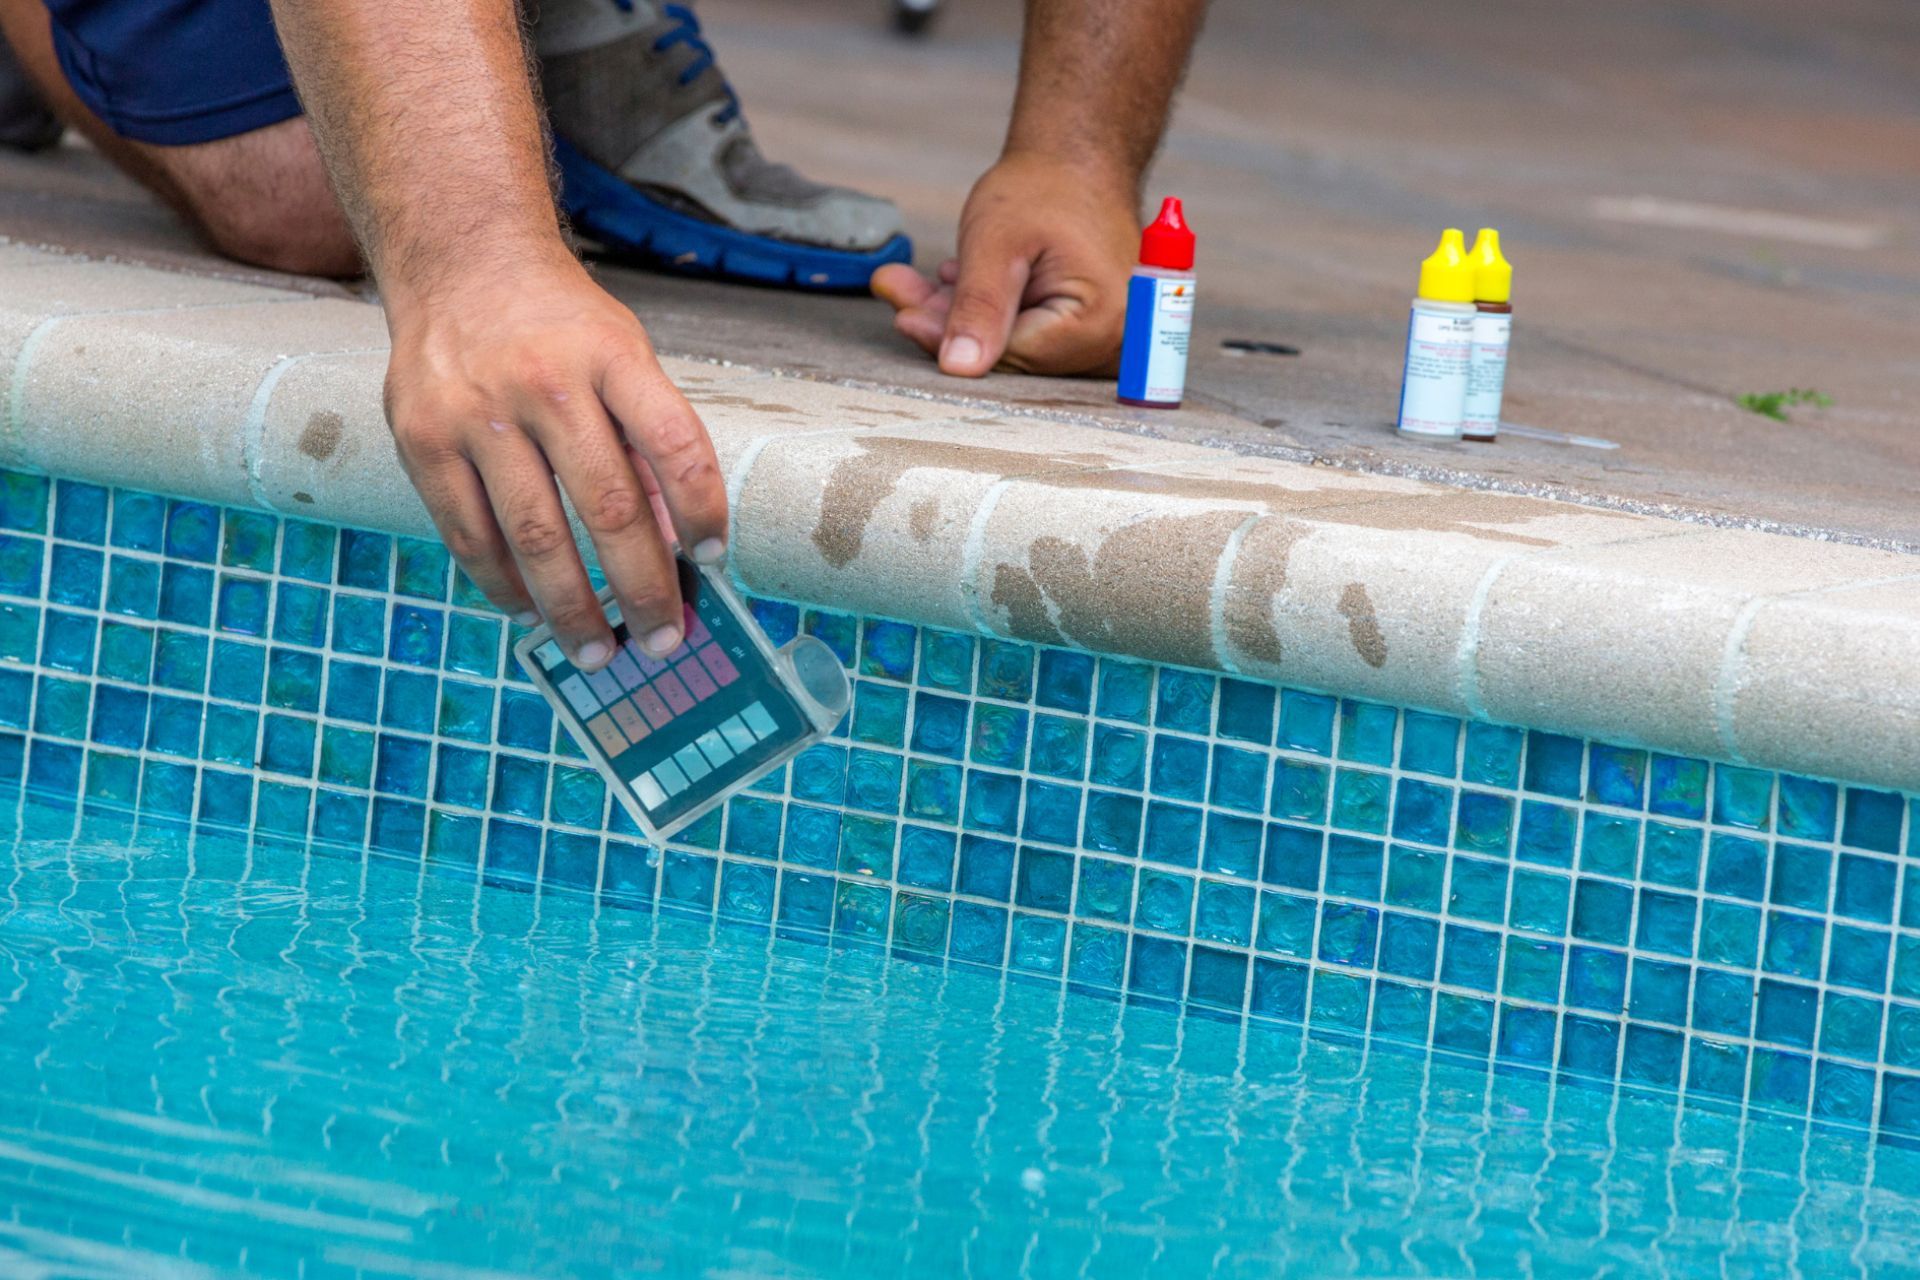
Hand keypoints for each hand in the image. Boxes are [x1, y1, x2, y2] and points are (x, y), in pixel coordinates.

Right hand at [383, 254, 726, 668]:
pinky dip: (503, 584)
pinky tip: (529, 609)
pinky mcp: (422, 438)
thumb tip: (672, 544)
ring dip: (572, 608)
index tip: (714, 558)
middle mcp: (545, 382)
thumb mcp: (623, 352)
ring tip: (598, 651)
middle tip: (664, 640)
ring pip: (535, 536)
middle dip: (642, 588)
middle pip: (609, 507)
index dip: (701, 509)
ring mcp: (477, 412)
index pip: (674, 443)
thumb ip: (646, 437)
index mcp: (611, 356)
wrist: (460, 262)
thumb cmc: (560, 324)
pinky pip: (469, 534)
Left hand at [872, 152, 1138, 377]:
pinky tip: (956, 280)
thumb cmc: (1045, 187)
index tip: (905, 318)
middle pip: (1012, 353)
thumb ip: (978, 307)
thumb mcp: (997, 242)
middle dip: (951, 324)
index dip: (953, 340)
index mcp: (1097, 322)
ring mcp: (1103, 334)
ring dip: (963, 314)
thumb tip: (959, 367)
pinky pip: (1027, 330)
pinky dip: (988, 309)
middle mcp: (1110, 338)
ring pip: (1013, 342)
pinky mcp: (1086, 326)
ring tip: (921, 281)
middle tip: (898, 293)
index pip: (1011, 355)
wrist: (1079, 158)